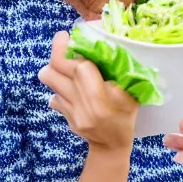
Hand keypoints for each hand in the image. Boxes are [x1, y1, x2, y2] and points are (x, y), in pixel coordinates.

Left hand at [38, 31, 139, 152]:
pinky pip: (54, 95)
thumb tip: (108, 48)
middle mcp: (81, 104)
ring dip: (56, 70)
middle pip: (53, 72)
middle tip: (67, 44)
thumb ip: (122, 74)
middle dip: (57, 54)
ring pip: (50, 82)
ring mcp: (70, 111)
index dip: (67, 49)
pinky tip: (74, 88)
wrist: (112, 147)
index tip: (66, 34)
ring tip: (70, 66)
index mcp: (101, 97)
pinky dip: (61, 87)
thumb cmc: (127, 116)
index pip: (78, 69)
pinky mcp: (64, 116)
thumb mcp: (133, 94)